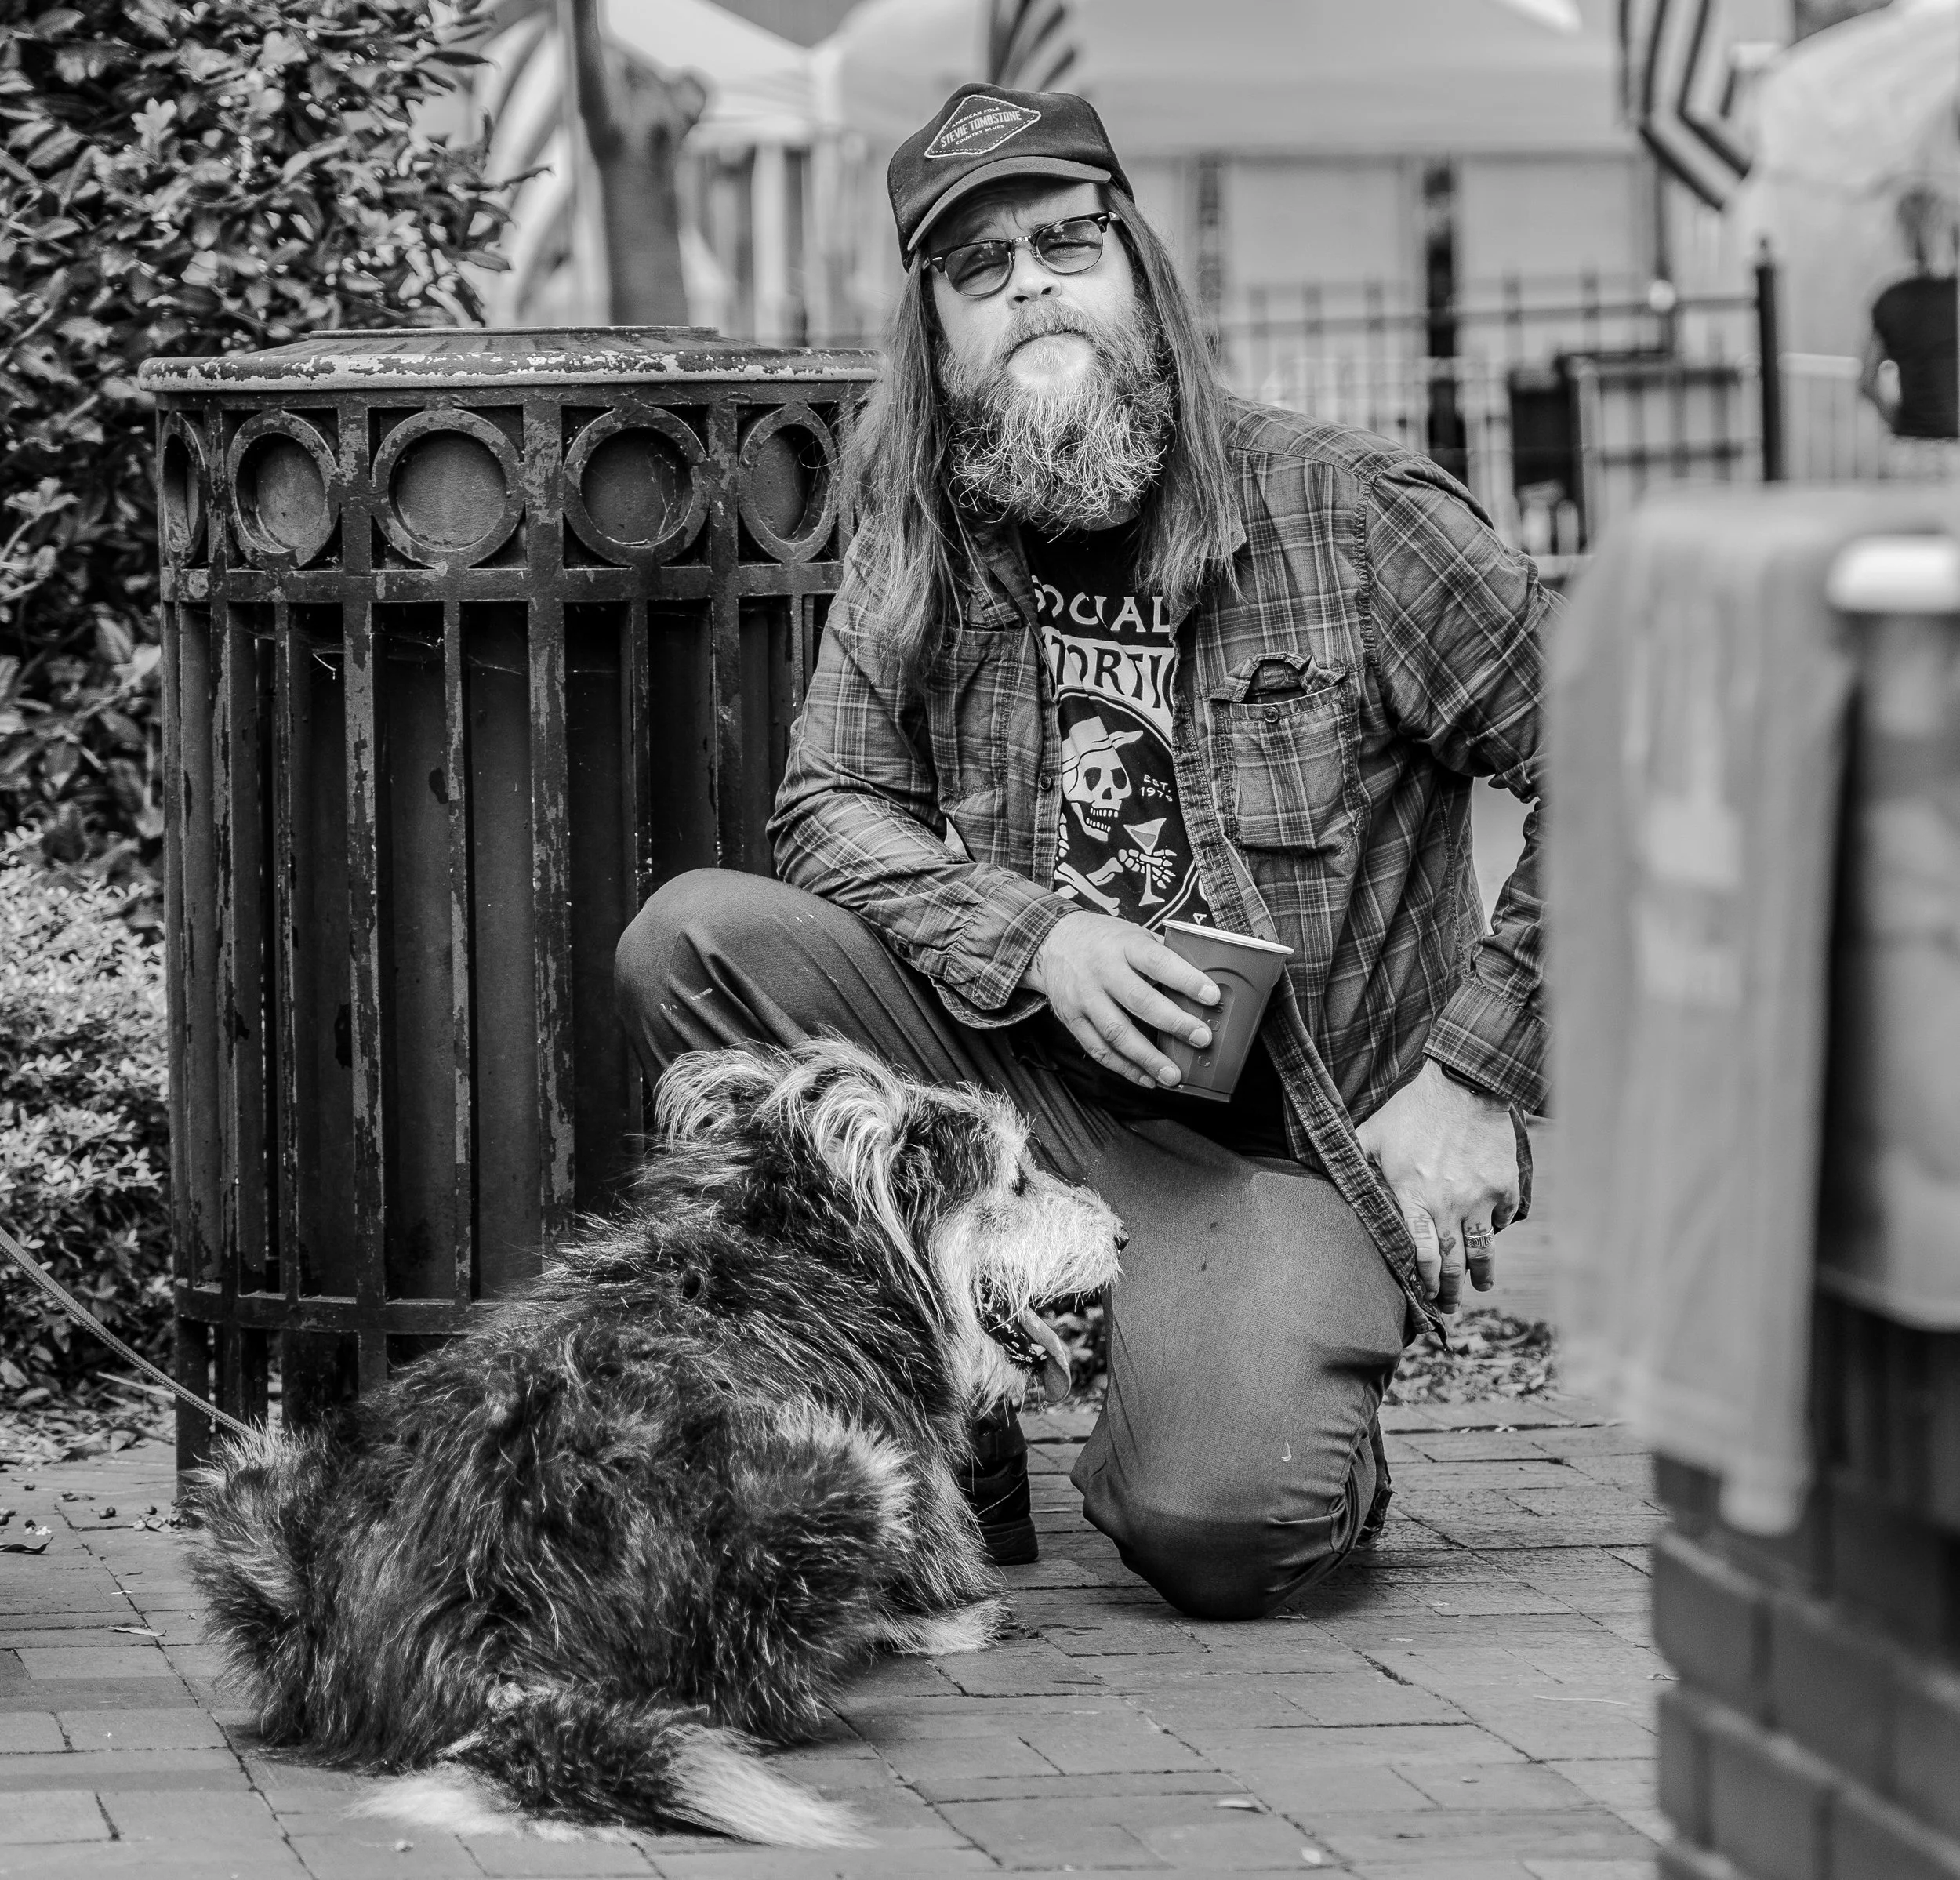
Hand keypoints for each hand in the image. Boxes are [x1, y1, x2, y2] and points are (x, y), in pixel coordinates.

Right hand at [1023, 911, 1218, 1089]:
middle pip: (1139, 1001)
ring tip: (1173, 1075)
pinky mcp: (1072, 1019)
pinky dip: (1123, 1067)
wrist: (1053, 942)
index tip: (1212, 996)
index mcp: (1124, 945)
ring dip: (1147, 1058)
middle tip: (1201, 1039)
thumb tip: (1202, 982)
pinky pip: (1098, 1049)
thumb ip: (1163, 956)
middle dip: (1174, 1023)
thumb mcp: (1133, 934)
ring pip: (1117, 1032)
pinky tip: (1146, 1078)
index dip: (1186, 980)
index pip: (1158, 962)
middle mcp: (1102, 971)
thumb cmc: (1105, 940)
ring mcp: (1085, 997)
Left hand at [1355, 1060, 1519, 1313]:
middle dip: (1450, 1291)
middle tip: (1449, 1308)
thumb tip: (1316, 1168)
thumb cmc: (1410, 1108)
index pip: (1420, 1255)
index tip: (1423, 1295)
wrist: (1463, 1083)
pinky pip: (1505, 1218)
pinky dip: (1500, 1229)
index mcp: (1413, 1197)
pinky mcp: (1505, 1184)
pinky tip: (1494, 1235)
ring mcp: (1480, 1197)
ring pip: (1484, 1250)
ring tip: (1481, 1286)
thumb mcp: (1370, 1133)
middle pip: (1452, 1262)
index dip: (1422, 1281)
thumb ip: (1350, 1160)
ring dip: (1482, 1273)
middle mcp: (1448, 1205)